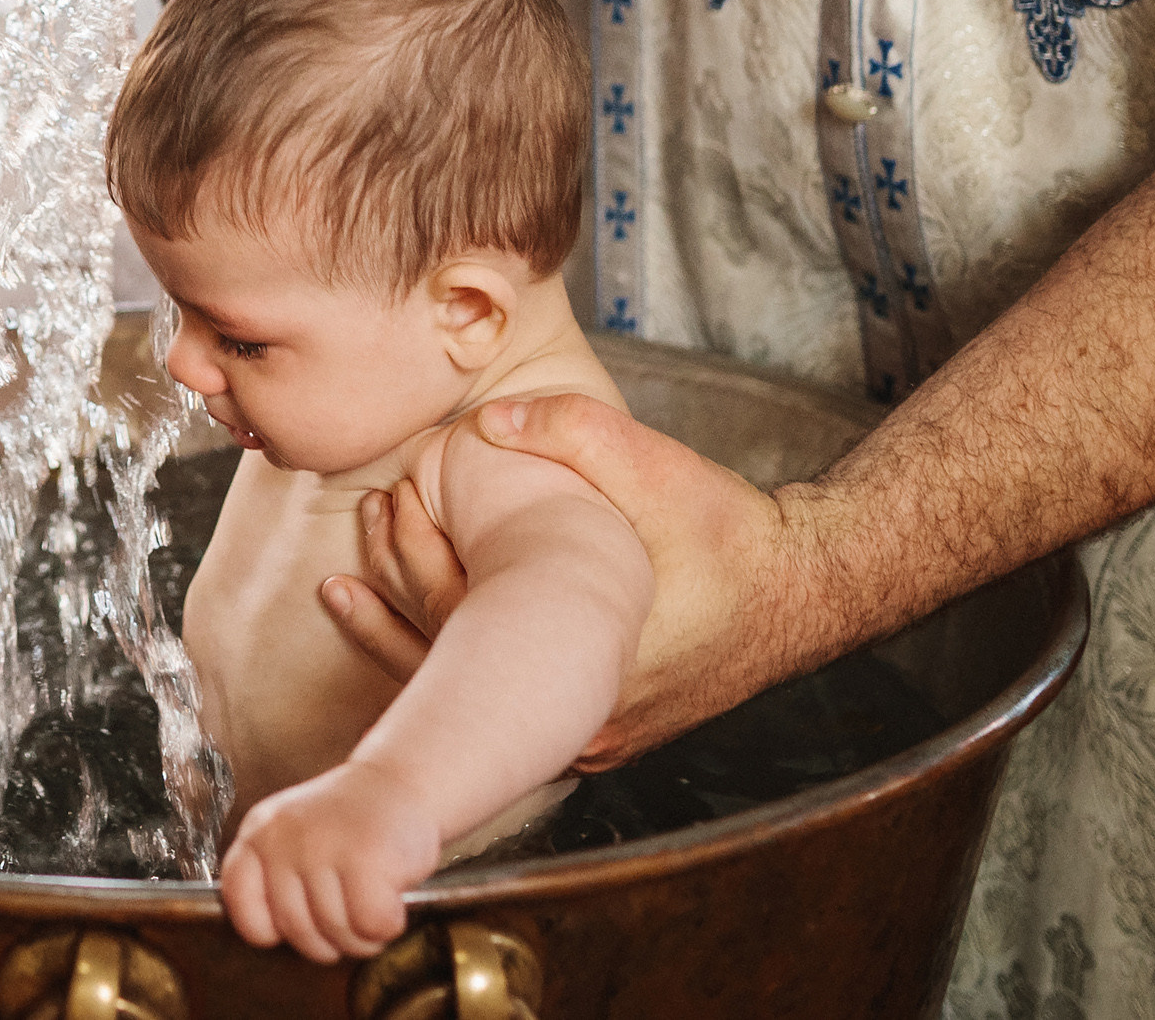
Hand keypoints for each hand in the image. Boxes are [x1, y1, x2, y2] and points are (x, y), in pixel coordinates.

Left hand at [220, 758, 437, 961]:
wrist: (404, 779)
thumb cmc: (354, 820)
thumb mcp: (297, 836)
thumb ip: (277, 877)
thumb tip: (272, 935)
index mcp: (259, 832)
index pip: (240, 903)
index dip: (271, 927)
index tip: (301, 917)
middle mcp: (284, 837)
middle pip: (297, 932)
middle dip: (332, 940)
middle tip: (352, 911)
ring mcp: (323, 846)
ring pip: (337, 934)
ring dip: (363, 935)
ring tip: (373, 898)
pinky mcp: (365, 859)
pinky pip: (371, 926)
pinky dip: (389, 924)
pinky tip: (392, 895)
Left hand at [324, 396, 814, 769]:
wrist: (803, 589)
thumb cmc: (732, 535)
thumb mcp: (661, 468)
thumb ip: (575, 432)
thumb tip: (488, 422)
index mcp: (589, 657)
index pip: (464, 617)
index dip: (413, 557)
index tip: (390, 500)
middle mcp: (583, 716)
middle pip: (455, 661)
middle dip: (398, 587)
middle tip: (373, 518)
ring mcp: (587, 732)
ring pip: (472, 694)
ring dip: (412, 632)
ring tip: (351, 584)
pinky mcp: (596, 727)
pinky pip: (506, 701)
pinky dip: (459, 658)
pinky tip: (420, 627)